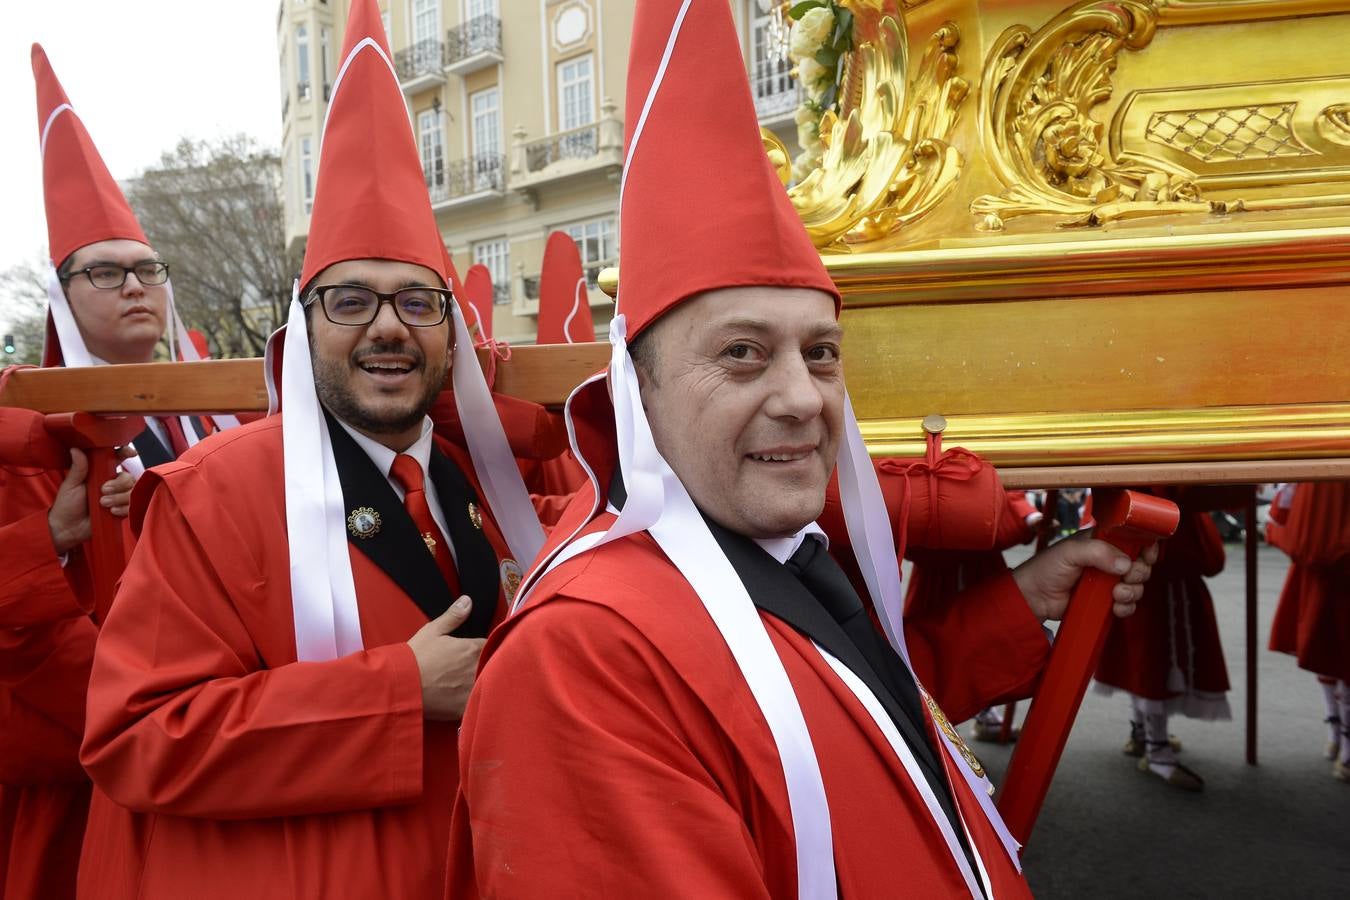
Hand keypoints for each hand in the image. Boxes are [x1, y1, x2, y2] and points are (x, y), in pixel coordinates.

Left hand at [47, 448, 138, 555]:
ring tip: (104, 504)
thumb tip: (76, 449)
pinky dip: (123, 508)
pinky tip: (112, 512)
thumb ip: (78, 468)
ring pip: (132, 492)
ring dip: (119, 498)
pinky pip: (132, 506)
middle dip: (118, 485)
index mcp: (100, 473)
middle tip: (103, 491)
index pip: (117, 459)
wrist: (67, 528)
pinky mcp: (121, 510)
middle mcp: (112, 484)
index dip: (125, 453)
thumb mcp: (71, 485)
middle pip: (128, 477)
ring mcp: (118, 497)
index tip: (131, 453)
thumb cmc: (67, 505)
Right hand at [407, 597, 484, 720]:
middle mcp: (477, 669)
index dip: (487, 648)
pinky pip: (477, 704)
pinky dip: (475, 702)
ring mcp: (472, 690)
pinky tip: (467, 701)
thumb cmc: (415, 657)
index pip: (492, 646)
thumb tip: (468, 600)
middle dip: (489, 665)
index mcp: (473, 649)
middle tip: (475, 668)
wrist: (400, 686)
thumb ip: (453, 616)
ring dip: (484, 684)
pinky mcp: (464, 708)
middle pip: (493, 666)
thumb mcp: (432, 631)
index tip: (480, 651)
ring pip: (488, 685)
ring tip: (473, 684)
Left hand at [1011, 534, 1157, 622]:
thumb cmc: (1046, 568)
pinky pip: (1128, 605)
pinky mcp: (1105, 601)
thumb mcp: (1070, 552)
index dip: (1145, 546)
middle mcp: (1109, 560)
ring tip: (1115, 593)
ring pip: (1137, 586)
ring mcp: (1108, 581)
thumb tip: (1125, 564)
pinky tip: (1114, 606)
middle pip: (1141, 565)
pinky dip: (1126, 607)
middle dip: (1139, 573)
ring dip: (1132, 592)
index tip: (1146, 555)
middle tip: (1125, 577)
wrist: (1034, 598)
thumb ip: (1097, 552)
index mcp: (1102, 542)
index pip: (1134, 539)